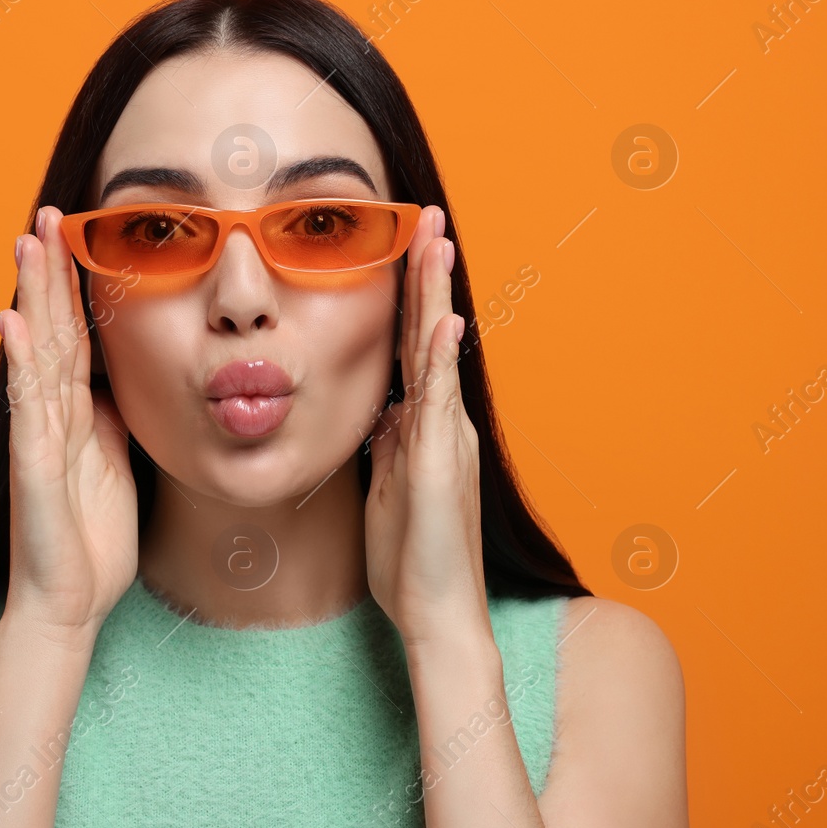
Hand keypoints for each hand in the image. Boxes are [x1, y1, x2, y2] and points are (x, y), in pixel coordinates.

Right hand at [0, 206, 139, 645]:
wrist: (69, 606)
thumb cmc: (90, 544)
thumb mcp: (117, 466)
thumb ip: (112, 422)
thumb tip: (122, 381)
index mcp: (75, 417)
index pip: (75, 337)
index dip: (73, 286)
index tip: (72, 233)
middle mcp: (51, 417)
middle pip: (51, 330)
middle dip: (48, 270)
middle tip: (44, 212)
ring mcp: (38, 438)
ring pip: (35, 353)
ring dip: (31, 295)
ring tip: (25, 242)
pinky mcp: (33, 467)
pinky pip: (27, 406)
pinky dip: (20, 361)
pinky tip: (11, 319)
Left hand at [364, 205, 489, 645]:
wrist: (436, 613)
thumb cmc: (411, 559)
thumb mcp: (389, 488)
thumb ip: (390, 446)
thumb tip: (381, 413)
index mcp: (422, 426)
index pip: (410, 346)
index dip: (406, 295)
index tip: (403, 244)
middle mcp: (440, 422)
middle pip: (427, 332)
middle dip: (426, 272)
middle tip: (428, 214)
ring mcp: (445, 438)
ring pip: (436, 352)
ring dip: (436, 295)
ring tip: (438, 239)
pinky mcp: (442, 463)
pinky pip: (439, 401)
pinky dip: (441, 359)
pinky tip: (444, 320)